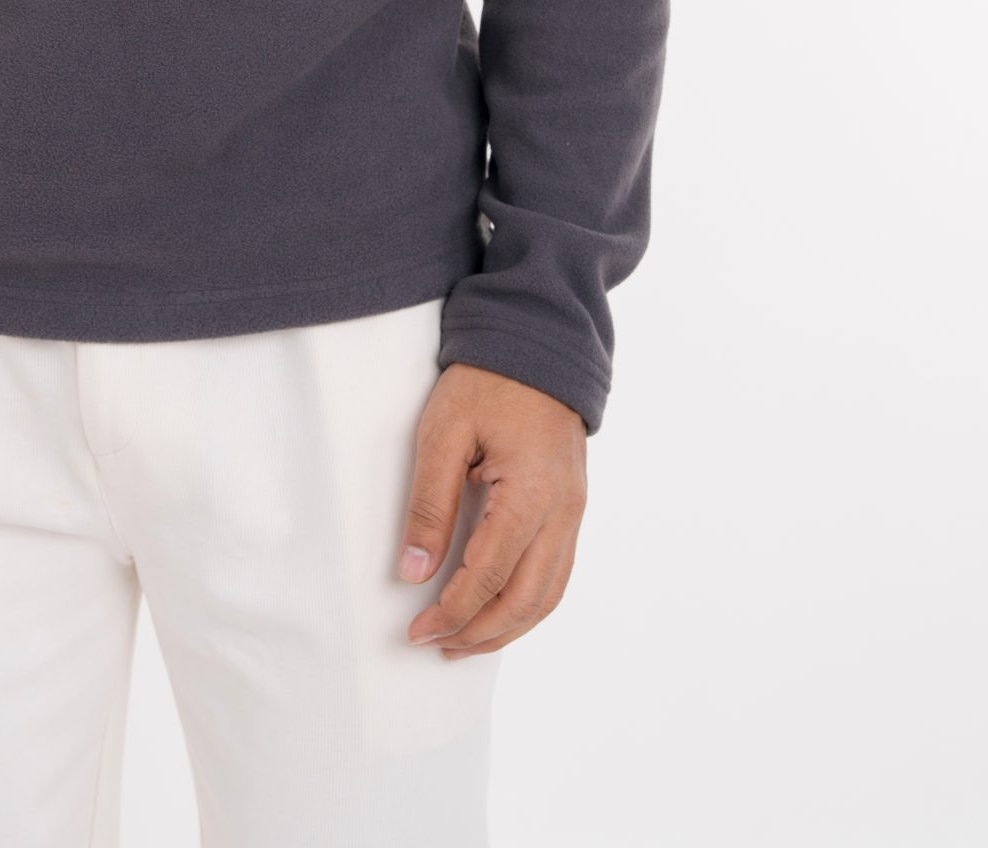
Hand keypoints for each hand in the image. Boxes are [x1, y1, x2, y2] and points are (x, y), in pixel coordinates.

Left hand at [397, 360, 587, 656]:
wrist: (536, 342)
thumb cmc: (486, 381)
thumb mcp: (443, 433)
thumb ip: (429, 505)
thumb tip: (414, 572)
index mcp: (530, 494)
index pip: (489, 575)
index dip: (453, 611)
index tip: (419, 630)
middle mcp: (562, 512)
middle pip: (526, 599)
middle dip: (480, 631)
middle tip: (437, 645)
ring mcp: (574, 511)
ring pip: (549, 594)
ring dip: (508, 627)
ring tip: (466, 643)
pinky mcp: (573, 506)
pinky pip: (558, 573)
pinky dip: (530, 604)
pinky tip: (502, 611)